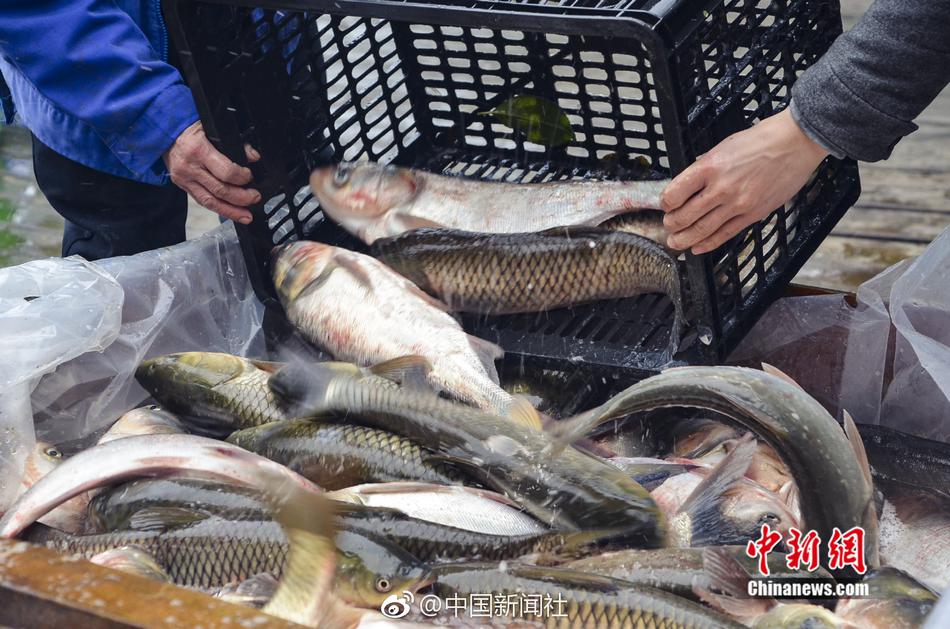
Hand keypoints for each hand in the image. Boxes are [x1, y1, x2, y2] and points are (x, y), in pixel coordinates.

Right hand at [164, 121, 261, 223]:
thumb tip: (253, 157)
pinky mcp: (183, 186)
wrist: (165, 133)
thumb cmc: (190, 129)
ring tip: (246, 215)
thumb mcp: (211, 128)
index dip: (242, 177)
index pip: (225, 171)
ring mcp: (185, 179)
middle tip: (255, 197)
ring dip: (231, 211)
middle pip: (220, 190)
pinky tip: (231, 213)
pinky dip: (219, 209)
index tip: (250, 176)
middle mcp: (190, 167)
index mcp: (199, 149)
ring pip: (210, 201)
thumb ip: (233, 143)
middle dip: (241, 198)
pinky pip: (202, 201)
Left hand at [660, 108, 829, 253]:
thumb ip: (705, 167)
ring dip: (684, 239)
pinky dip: (708, 244)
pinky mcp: (753, 214)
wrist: (796, 142)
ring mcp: (737, 203)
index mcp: (709, 166)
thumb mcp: (723, 146)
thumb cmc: (761, 140)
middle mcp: (721, 187)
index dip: (665, 202)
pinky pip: (725, 234)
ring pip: (702, 230)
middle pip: (684, 216)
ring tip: (675, 243)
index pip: (674, 193)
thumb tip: (689, 184)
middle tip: (668, 226)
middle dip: (671, 224)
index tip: (666, 204)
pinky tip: (697, 247)